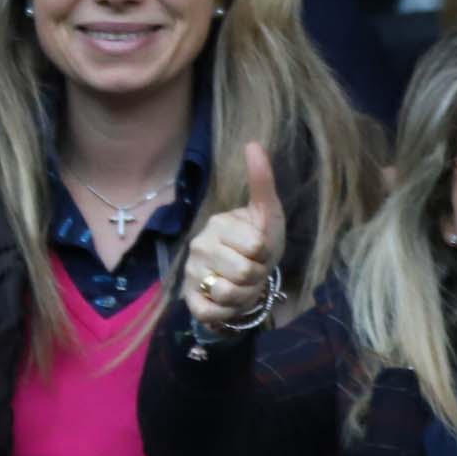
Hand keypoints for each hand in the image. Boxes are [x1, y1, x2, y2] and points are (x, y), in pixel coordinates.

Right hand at [180, 143, 285, 329]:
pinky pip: (211, 313)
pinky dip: (227, 313)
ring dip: (244, 296)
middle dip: (257, 276)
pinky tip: (227, 303)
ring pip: (228, 294)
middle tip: (252, 270)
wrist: (246, 276)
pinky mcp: (189, 300)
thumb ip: (261, 181)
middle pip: (244, 272)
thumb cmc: (259, 242)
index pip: (256, 246)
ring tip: (241, 286)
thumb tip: (252, 142)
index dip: (266, 253)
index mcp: (217, 224)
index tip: (259, 250)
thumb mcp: (267, 213)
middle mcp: (198, 247)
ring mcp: (191, 273)